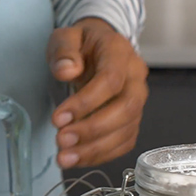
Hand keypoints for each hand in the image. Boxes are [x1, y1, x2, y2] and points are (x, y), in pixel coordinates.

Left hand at [46, 17, 148, 168]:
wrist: (98, 45)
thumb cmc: (81, 43)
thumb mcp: (66, 37)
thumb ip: (64, 51)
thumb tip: (66, 71)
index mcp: (120, 53)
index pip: (111, 81)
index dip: (86, 103)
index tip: (58, 118)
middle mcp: (136, 78)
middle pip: (126, 109)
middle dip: (92, 129)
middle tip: (61, 140)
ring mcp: (137, 100)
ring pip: (127, 130)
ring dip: (95, 148)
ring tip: (65, 158)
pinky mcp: (131, 118)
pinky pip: (124, 141)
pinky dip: (101, 154)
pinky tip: (77, 159)